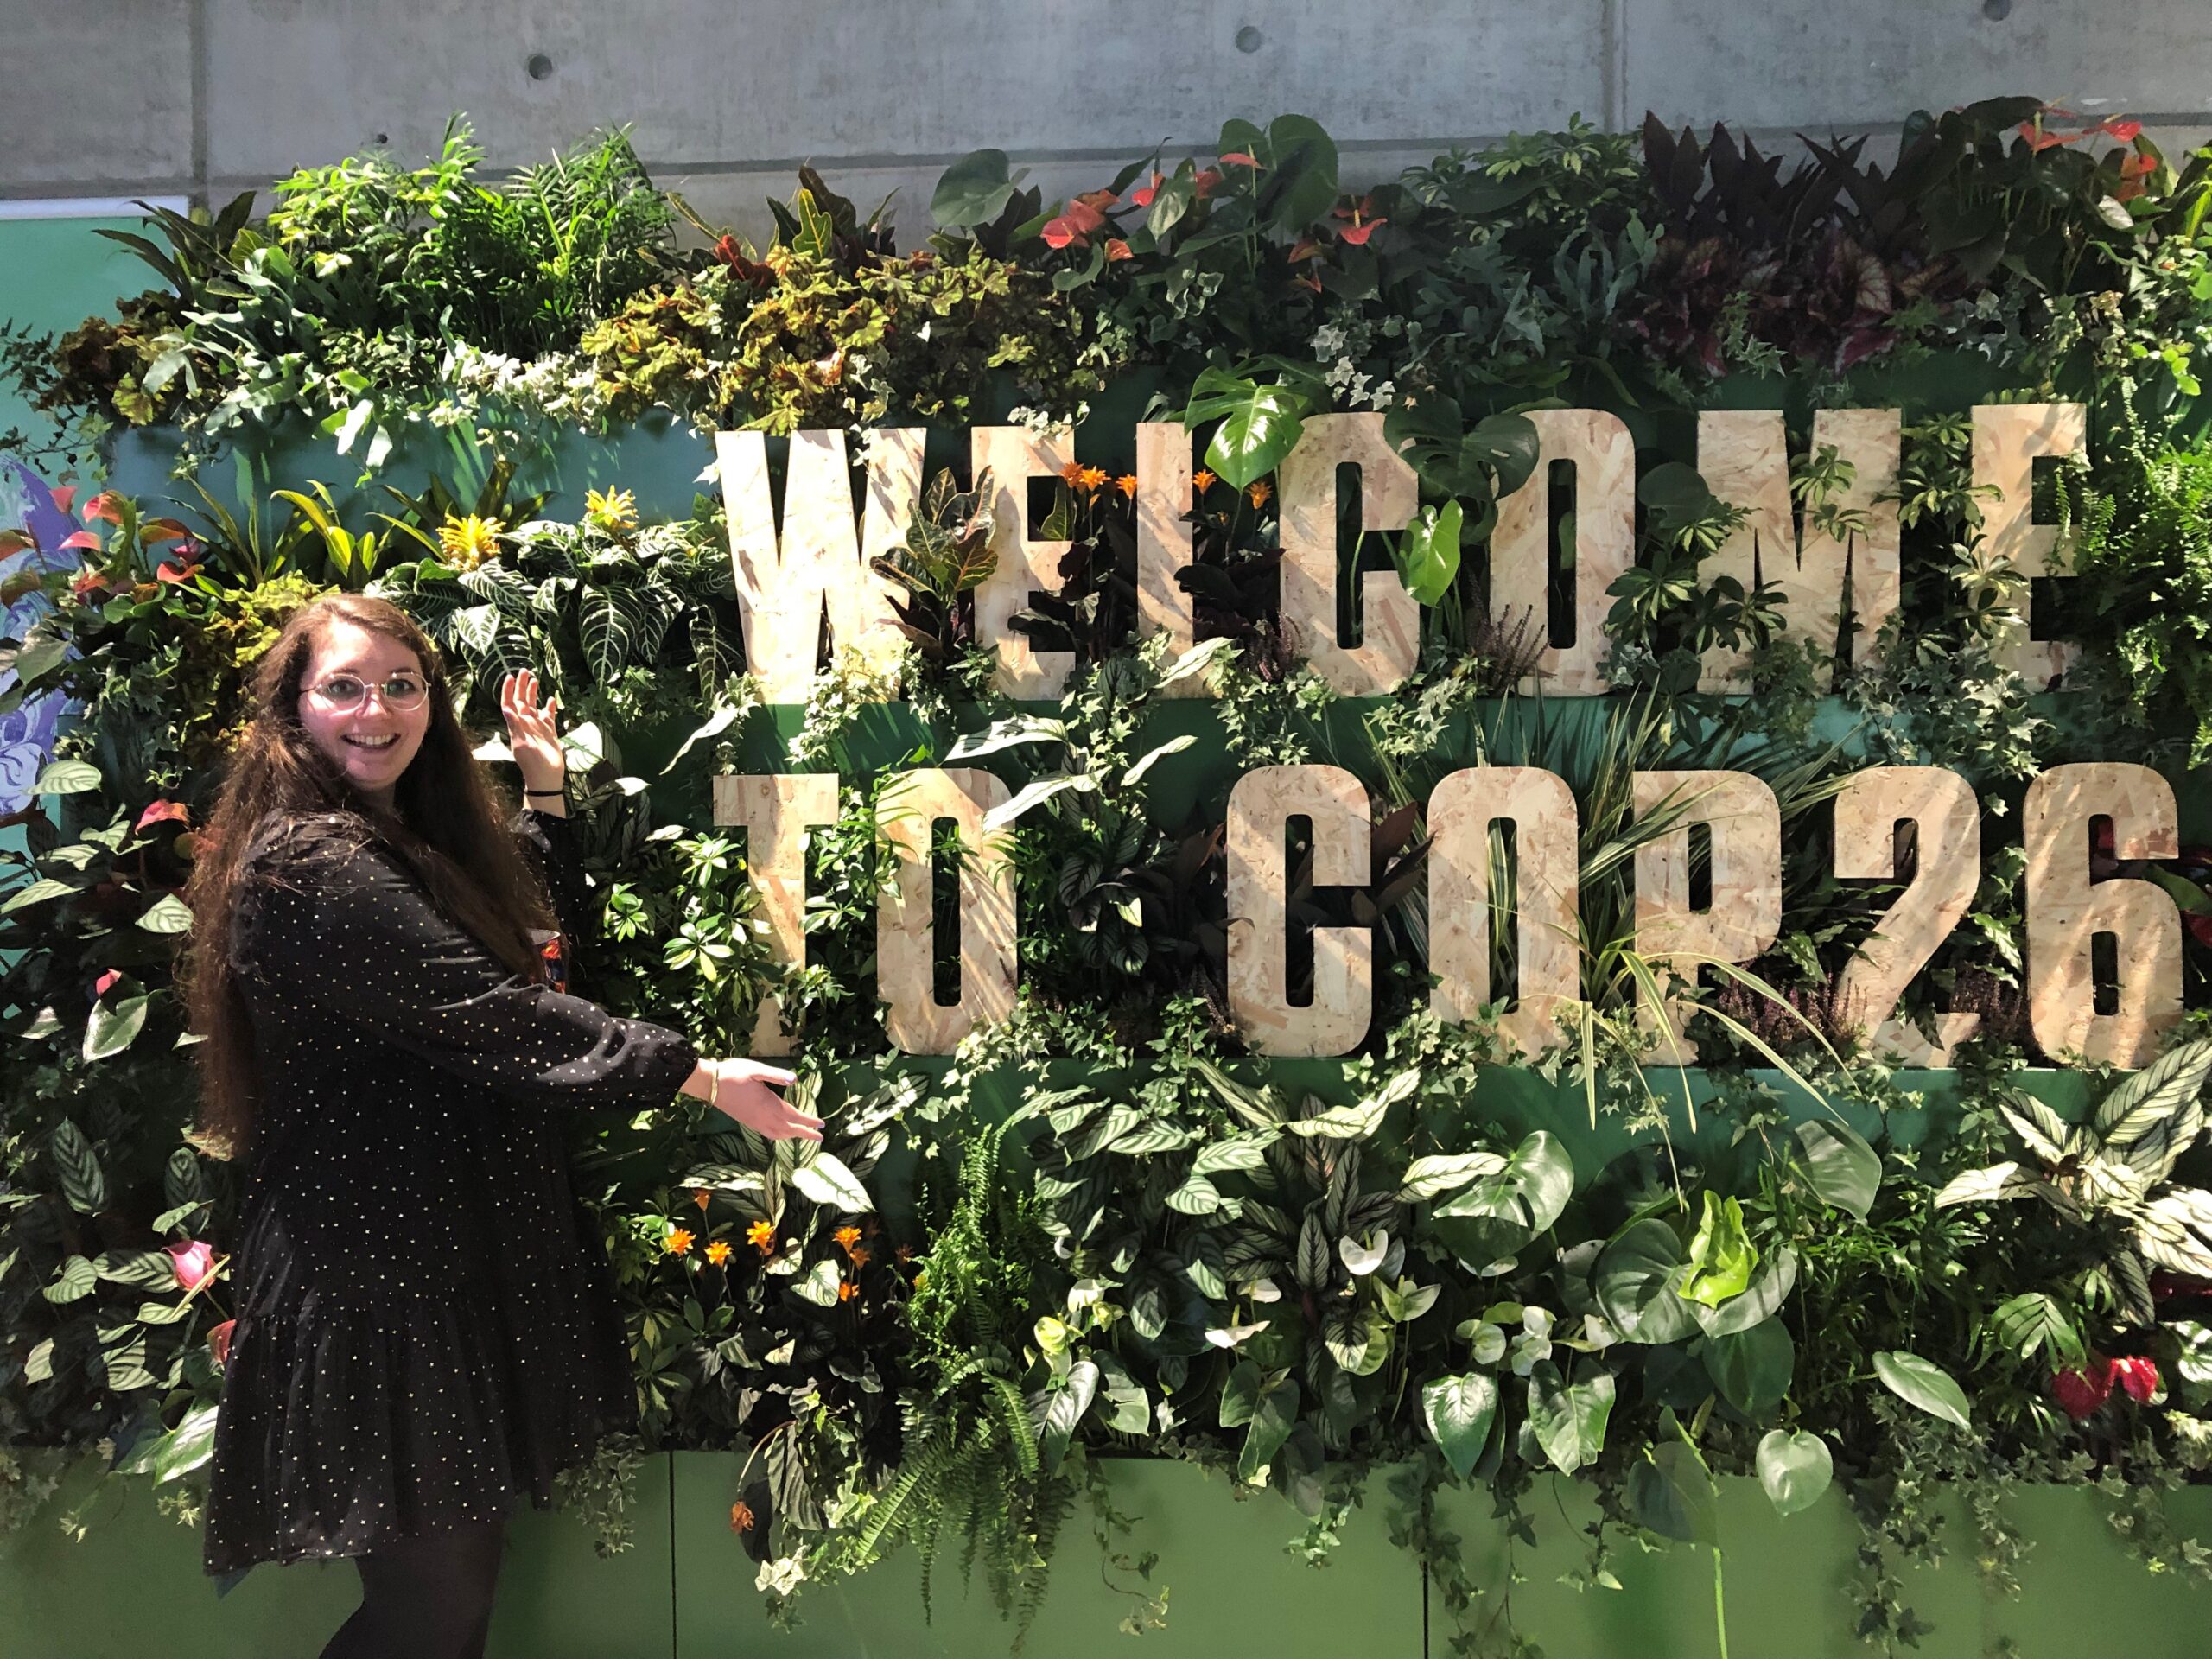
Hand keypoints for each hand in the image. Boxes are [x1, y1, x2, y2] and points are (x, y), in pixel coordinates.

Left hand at [500, 668, 564, 792]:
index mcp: (517, 726)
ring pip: (534, 706)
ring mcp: (538, 728)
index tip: (511, 677)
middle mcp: (526, 724)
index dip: (509, 690)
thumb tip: (506, 707)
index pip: (510, 704)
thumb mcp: (522, 744)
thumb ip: (515, 725)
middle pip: (522, 701)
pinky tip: (551, 699)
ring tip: (535, 679)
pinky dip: (549, 707)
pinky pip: (548, 716)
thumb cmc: (532, 763)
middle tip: (525, 671)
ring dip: (533, 693)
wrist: (546, 778)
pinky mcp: (550, 733)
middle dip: (522, 686)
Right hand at [701, 1058, 820, 1141]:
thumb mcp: (756, 1070)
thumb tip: (795, 1080)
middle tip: (820, 1138)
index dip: (808, 1121)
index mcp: (768, 1104)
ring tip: (804, 1136)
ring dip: (792, 1136)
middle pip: (788, 1129)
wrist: (709, 1084)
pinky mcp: (747, 1122)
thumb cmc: (733, 1073)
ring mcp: (754, 1121)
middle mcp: (762, 1117)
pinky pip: (767, 1133)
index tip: (822, 1126)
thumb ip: (776, 1075)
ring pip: (778, 1134)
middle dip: (805, 1133)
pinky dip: (779, 1135)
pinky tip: (780, 1133)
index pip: (793, 1116)